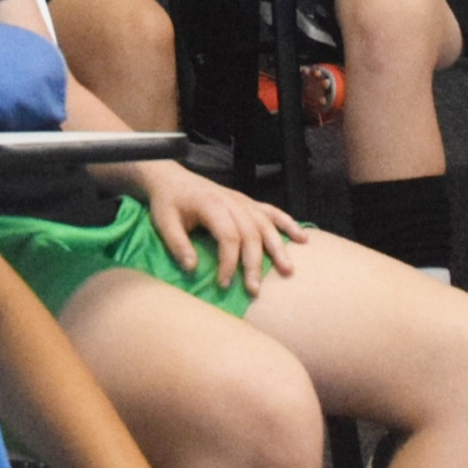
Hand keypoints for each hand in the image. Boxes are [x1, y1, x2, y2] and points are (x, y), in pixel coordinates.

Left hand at [134, 166, 306, 294]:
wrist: (171, 178)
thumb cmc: (168, 202)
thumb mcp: (164, 222)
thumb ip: (178, 245)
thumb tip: (192, 269)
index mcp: (212, 205)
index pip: (228, 236)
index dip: (229, 262)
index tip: (224, 284)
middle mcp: (233, 201)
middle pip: (251, 234)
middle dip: (254, 263)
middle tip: (255, 290)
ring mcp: (243, 201)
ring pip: (266, 224)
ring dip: (278, 247)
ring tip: (288, 270)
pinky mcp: (248, 203)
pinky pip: (272, 212)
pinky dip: (289, 224)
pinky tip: (303, 238)